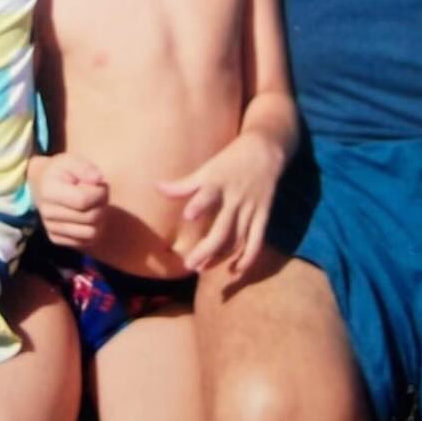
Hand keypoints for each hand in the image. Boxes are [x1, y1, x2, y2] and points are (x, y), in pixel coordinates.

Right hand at [32, 154, 107, 249]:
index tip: (100, 184)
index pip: (84, 200)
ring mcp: (51, 228)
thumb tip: (99, 180)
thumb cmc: (60, 170)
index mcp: (50, 191)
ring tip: (94, 206)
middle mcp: (48, 214)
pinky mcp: (56, 238)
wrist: (39, 183)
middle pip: (90, 218)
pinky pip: (85, 242)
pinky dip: (92, 230)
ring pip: (91, 234)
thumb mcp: (71, 160)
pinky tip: (88, 216)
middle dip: (102, 205)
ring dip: (100, 219)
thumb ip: (86, 168)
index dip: (100, 193)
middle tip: (99, 194)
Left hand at [158, 133, 286, 274]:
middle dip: (206, 249)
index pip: (209, 194)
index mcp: (219, 183)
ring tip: (202, 268)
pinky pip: (257, 240)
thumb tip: (156, 187)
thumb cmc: (230, 159)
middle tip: (189, 264)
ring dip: (220, 256)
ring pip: (237, 239)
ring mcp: (250, 208)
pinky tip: (236, 270)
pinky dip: (248, 257)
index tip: (188, 215)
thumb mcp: (207, 168)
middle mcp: (235, 198)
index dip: (200, 204)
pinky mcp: (263, 215)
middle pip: (222, 229)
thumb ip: (184, 184)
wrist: (265, 150)